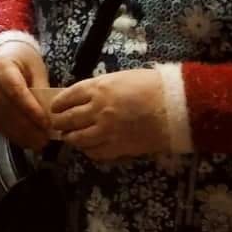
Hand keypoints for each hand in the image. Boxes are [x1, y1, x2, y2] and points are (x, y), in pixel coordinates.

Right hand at [0, 40, 52, 151]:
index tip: (45, 123)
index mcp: (0, 66)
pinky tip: (24, 141)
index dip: (30, 109)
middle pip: (6, 108)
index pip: (15, 91)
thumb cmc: (20, 59)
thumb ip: (40, 88)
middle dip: (27, 127)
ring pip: (0, 119)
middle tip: (44, 140)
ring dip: (20, 134)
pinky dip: (11, 133)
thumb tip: (49, 115)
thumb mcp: (34, 67)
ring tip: (37, 144)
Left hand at [50, 70, 170, 162]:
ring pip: (77, 139)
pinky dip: (88, 150)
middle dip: (59, 123)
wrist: (176, 107)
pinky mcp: (117, 148)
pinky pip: (94, 152)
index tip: (54, 108)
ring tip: (70, 137)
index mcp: (98, 88)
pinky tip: (89, 147)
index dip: (58, 104)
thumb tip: (86, 97)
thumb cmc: (153, 86)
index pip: (67, 97)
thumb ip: (101, 88)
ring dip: (71, 138)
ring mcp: (106, 131)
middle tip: (58, 125)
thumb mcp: (122, 78)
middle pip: (67, 119)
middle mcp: (97, 110)